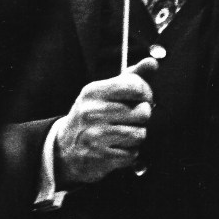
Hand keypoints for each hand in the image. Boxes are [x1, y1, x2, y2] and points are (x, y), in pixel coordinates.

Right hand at [54, 55, 159, 185]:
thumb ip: (131, 77)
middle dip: (142, 117)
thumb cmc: (93, 115)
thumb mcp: (106, 92)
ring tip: (124, 134)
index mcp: (94, 91)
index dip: (146, 93)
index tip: (141, 98)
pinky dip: (130, 153)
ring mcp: (95, 136)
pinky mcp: (100, 157)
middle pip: (143, 112)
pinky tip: (117, 148)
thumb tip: (153, 62)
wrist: (66, 148)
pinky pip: (132, 154)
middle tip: (133, 118)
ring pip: (140, 134)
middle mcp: (92, 112)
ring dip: (137, 136)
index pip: (135, 86)